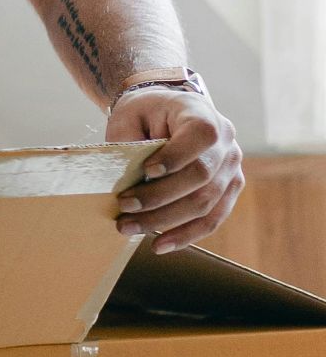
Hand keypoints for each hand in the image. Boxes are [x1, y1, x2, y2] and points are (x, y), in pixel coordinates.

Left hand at [105, 89, 243, 254]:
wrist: (165, 112)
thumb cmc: (144, 114)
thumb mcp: (131, 117)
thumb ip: (131, 144)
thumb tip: (125, 183)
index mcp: (203, 114)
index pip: (201, 136)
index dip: (176, 157)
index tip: (147, 171)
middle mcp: (227, 143)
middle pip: (201, 178)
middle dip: (159, 198)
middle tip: (124, 208)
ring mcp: (232, 169)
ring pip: (206, 204)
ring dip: (166, 222)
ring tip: (130, 228)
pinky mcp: (229, 190)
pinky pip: (212, 218)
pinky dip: (185, 234)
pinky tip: (160, 244)